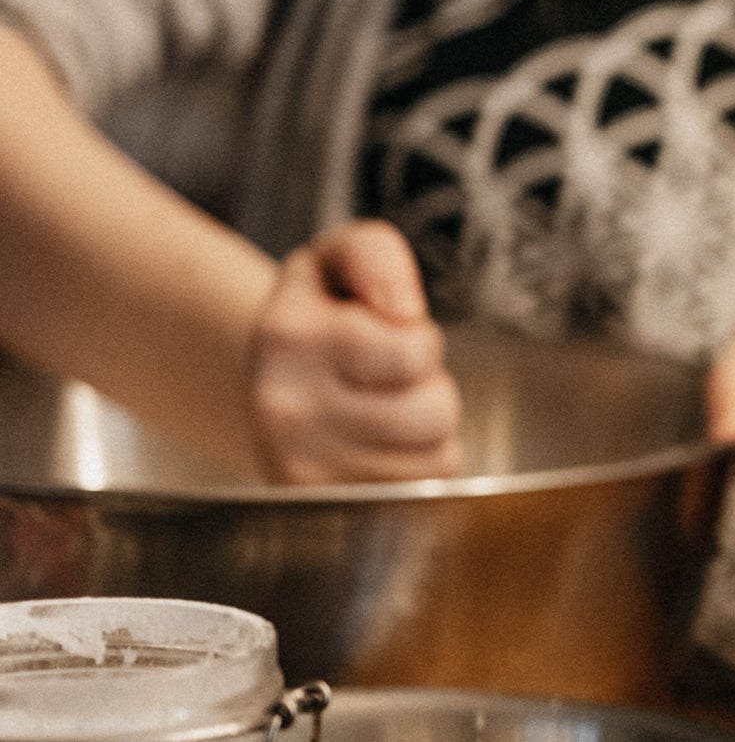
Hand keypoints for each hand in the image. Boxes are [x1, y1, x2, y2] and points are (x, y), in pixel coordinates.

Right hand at [249, 220, 461, 482]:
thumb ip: (375, 254)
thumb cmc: (321, 314)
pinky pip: (422, 493)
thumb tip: (403, 310)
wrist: (268, 380)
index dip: (418, 337)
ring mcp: (300, 471)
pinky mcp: (325, 510)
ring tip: (383, 410)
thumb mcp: (339, 257)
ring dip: (427, 431)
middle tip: (388, 378)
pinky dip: (417, 468)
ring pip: (435, 457)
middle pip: (433, 412)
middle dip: (429, 387)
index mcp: (287, 338)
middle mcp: (285, 410)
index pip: (413, 351)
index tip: (383, 332)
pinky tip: (379, 447)